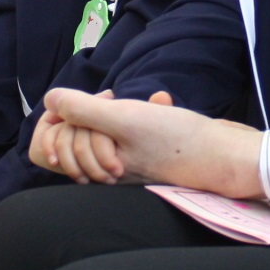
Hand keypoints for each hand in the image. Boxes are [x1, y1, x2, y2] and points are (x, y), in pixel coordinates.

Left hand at [29, 89, 264, 195]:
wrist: (222, 155)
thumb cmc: (175, 140)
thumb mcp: (124, 118)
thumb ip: (83, 109)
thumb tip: (50, 100)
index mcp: (94, 166)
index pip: (47, 150)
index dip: (55, 123)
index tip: (78, 107)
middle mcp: (105, 169)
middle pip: (70, 137)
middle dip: (87, 111)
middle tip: (110, 101)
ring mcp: (126, 161)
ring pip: (101, 129)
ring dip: (114, 108)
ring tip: (135, 102)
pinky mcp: (146, 152)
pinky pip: (130, 129)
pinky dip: (140, 111)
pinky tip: (160, 102)